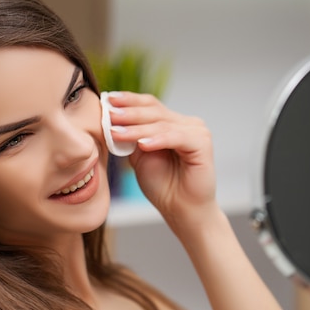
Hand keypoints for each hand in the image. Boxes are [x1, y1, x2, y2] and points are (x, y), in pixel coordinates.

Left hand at [107, 92, 215, 225]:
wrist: (181, 210)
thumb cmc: (163, 186)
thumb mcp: (140, 157)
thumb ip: (130, 138)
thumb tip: (111, 120)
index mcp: (172, 123)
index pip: (149, 105)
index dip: (128, 101)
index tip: (107, 99)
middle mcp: (186, 123)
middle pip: (154, 111)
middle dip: (129, 112)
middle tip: (109, 113)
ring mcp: (196, 131)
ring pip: (161, 124)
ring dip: (137, 128)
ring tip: (116, 132)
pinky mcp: (203, 143)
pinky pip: (176, 137)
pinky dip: (158, 140)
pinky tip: (142, 145)